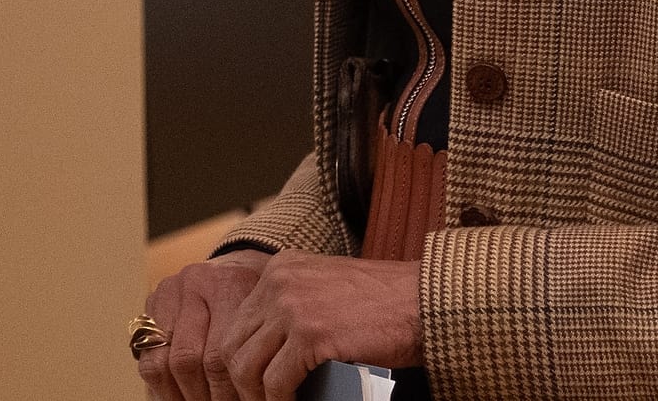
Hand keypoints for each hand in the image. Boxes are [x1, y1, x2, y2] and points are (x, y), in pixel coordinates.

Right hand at [137, 249, 265, 400]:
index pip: (222, 355)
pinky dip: (162, 386)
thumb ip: (260, 349)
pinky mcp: (153, 303)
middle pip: (191, 359)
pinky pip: (148, 358)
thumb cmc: (261, 300)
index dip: (233, 392)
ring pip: (165, 362)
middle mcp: (197, 282)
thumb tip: (259, 395)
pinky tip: (180, 397)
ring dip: (183, 395)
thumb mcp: (270, 315)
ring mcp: (171, 291)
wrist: (240, 265)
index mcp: (232, 284)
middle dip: (208, 396)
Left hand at [213, 251, 421, 400]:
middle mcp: (279, 282)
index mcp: (279, 269)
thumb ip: (292, 310)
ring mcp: (293, 307)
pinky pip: (277, 382)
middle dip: (241, 384)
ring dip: (258, 397)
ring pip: (247, 367)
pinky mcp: (311, 334)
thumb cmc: (383, 305)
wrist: (424, 301)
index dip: (240, 362)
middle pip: (234, 345)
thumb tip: (264, 357)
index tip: (251, 387)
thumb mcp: (325, 290)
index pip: (238, 323)